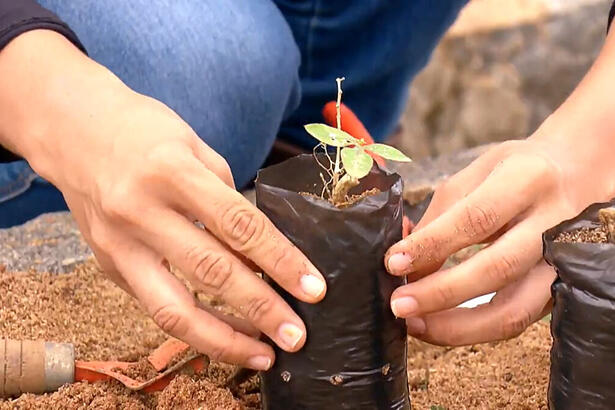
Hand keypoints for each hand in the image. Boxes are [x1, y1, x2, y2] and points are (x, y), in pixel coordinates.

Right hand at [0, 31, 326, 369]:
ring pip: (174, 309)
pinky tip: (226, 335)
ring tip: (263, 355)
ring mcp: (119, 244)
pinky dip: (195, 326)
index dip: (281, 261)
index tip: (313, 288)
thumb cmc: (144, 132)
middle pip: (211, 272)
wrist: (73, 131)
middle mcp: (142, 211)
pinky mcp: (107, 266)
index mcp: (173, 171)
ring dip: (224, 340)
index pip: (239, 225)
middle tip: (297, 337)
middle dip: (261, 310)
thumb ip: (225, 197)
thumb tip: (259, 250)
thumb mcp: (194, 146)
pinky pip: (156, 306)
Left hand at [385, 134, 614, 345]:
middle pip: (497, 269)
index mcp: (527, 180)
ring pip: (513, 311)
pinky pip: (516, 320)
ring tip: (415, 324)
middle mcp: (553, 223)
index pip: (475, 218)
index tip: (393, 262)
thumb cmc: (517, 172)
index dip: (431, 245)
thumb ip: (439, 217)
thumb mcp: (476, 175)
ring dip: (457, 327)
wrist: (578, 174)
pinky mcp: (559, 289)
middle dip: (440, 293)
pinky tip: (441, 325)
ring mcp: (563, 262)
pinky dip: (474, 329)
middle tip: (398, 305)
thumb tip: (403, 264)